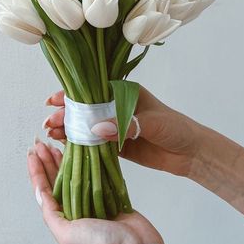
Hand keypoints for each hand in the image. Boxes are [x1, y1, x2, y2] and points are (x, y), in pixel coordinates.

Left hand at [27, 139, 164, 243]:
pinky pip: (96, 175)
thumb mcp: (66, 235)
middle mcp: (76, 210)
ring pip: (76, 175)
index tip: (33, 154)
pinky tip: (83, 152)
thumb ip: (51, 214)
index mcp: (64, 219)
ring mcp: (93, 201)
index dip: (38, 171)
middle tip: (42, 144)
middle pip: (58, 180)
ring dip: (66, 160)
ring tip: (57, 144)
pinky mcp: (110, 195)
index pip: (45, 190)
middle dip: (49, 161)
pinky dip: (88, 163)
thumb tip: (39, 193)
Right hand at [43, 86, 202, 177]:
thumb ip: (124, 125)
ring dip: (68, 129)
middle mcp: (116, 107)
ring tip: (53, 134)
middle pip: (84, 108)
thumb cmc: (176, 128)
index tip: (54, 100)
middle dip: (65, 114)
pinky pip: (93, 144)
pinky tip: (65, 145)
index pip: (92, 89)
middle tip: (50, 123)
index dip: (71, 94)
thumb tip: (96, 128)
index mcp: (124, 92)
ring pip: (85, 126)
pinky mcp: (116, 146)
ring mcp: (114, 126)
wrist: (192, 154)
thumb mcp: (152, 122)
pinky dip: (79, 144)